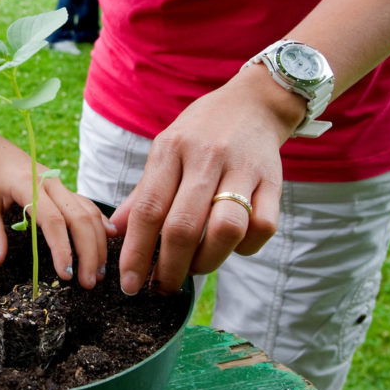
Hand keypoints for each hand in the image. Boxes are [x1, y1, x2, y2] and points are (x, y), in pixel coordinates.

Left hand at [0, 133, 110, 289]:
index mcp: (27, 184)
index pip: (52, 219)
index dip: (62, 248)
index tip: (65, 274)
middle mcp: (50, 182)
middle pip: (79, 218)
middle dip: (88, 252)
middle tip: (89, 282)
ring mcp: (60, 183)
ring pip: (88, 212)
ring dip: (98, 242)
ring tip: (99, 272)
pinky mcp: (64, 187)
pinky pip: (87, 205)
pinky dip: (100, 222)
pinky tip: (109, 239)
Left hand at [108, 67, 301, 294]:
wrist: (254, 102)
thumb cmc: (201, 132)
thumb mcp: (165, 150)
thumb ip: (144, 193)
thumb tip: (115, 232)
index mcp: (171, 149)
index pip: (149, 209)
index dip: (137, 252)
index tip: (130, 284)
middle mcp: (205, 157)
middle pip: (184, 225)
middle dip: (169, 268)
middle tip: (163, 287)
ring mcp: (242, 168)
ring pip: (226, 229)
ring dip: (208, 260)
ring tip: (196, 267)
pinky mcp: (274, 180)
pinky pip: (262, 227)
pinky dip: (246, 247)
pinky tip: (232, 246)